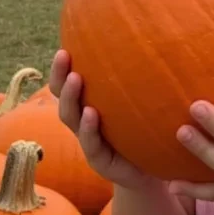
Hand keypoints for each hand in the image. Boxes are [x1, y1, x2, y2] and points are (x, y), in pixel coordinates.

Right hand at [49, 50, 149, 190]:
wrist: (153, 174)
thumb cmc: (146, 135)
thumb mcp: (141, 107)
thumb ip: (140, 82)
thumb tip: (153, 40)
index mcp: (89, 108)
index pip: (68, 86)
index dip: (61, 69)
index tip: (64, 48)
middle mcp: (84, 124)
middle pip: (63, 98)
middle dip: (60, 76)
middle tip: (63, 55)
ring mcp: (89, 143)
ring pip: (72, 119)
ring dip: (71, 98)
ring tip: (76, 78)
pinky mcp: (100, 162)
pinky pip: (91, 144)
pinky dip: (90, 128)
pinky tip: (92, 113)